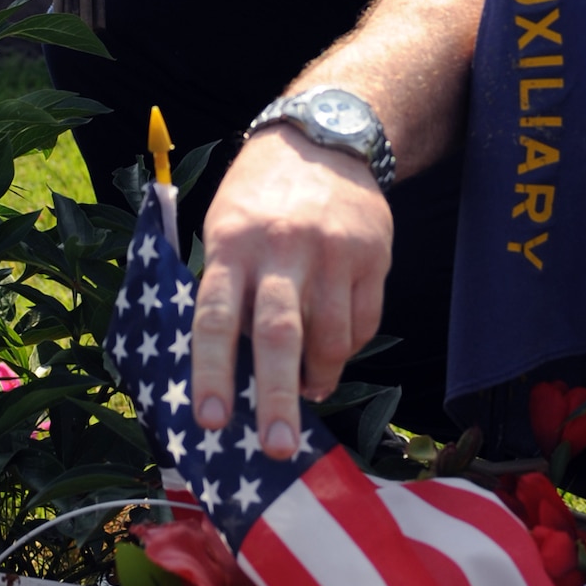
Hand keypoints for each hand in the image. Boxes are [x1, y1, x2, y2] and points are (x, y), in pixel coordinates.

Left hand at [191, 127, 391, 460]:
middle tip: (276, 449)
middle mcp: (282, 249)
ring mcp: (333, 252)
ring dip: (317, 378)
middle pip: (281, 335)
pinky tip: (333, 351)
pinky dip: (346, 349)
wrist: (323, 136)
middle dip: (277, 399)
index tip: (211, 421)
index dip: (212, 373)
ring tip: (306, 392)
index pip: (216, 317)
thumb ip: (227, 289)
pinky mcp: (374, 255)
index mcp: (232, 244)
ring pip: (330, 338)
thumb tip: (231, 372)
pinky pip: (363, 324)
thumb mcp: (224, 227)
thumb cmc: (258, 197)